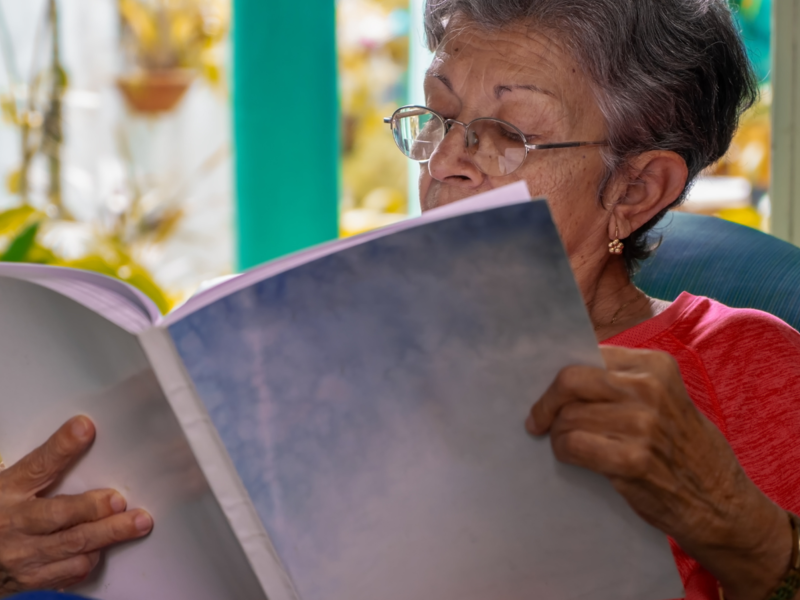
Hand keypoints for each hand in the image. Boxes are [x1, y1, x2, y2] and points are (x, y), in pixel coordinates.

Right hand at [0, 416, 152, 595]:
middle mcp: (14, 524)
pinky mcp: (30, 580)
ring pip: (73, 546)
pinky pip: (69, 572)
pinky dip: (89, 560)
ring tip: (135, 524)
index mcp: (8, 492)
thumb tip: (82, 431)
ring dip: (107, 536)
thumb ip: (44, 466)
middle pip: (61, 514)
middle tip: (122, 501)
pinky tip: (101, 549)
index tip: (84, 428)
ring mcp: (22, 556)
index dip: (62, 447)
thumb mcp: (10, 484)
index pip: (37, 466)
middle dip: (97, 507)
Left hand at [527, 346, 792, 599]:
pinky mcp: (632, 460)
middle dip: (547, 402)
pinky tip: (570, 456)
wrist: (723, 504)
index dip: (560, 374)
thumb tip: (562, 377)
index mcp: (656, 365)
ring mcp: (642, 424)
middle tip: (538, 419)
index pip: (587, 355)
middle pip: (570, 380)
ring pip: (567, 416)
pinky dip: (563, 451)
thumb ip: (622, 382)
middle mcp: (649, 389)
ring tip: (565, 442)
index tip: (549, 391)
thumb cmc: (684, 449)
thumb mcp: (665, 399)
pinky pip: (573, 445)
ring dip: (557, 433)